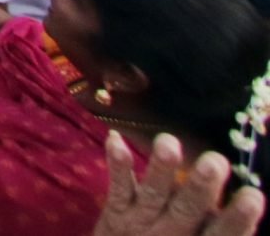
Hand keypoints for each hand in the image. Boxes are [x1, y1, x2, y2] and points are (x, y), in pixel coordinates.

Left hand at [94, 132, 265, 235]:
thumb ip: (219, 226)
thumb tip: (248, 197)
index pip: (222, 232)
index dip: (238, 218)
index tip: (253, 195)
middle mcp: (172, 233)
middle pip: (187, 210)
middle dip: (200, 186)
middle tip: (214, 162)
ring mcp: (142, 222)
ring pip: (153, 194)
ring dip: (160, 168)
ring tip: (168, 143)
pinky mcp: (116, 212)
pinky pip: (118, 187)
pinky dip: (117, 164)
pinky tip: (115, 140)